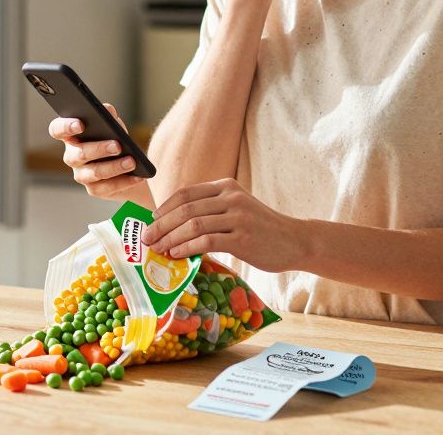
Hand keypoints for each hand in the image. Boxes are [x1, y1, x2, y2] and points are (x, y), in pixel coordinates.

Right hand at [48, 103, 145, 199]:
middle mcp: (72, 156)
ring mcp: (81, 174)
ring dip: (114, 167)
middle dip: (99, 149)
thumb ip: (108, 116)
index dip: (65, 127)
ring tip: (131, 162)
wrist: (130, 167)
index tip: (80, 125)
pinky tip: (136, 177)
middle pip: (79, 154)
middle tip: (117, 145)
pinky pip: (107, 187)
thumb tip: (107, 110)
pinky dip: (123, 181)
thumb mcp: (114, 125)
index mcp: (71, 136)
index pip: (57, 130)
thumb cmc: (116, 140)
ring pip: (94, 173)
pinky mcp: (94, 189)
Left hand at [142, 179, 297, 271]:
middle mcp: (231, 197)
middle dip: (161, 225)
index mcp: (226, 186)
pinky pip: (207, 241)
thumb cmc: (261, 229)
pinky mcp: (243, 237)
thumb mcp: (236, 210)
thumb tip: (173, 226)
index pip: (186, 193)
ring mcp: (238, 216)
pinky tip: (177, 255)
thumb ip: (211, 211)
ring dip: (170, 238)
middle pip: (185, 209)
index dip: (164, 207)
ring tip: (159, 250)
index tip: (151, 221)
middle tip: (147, 239)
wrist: (295, 241)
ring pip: (193, 224)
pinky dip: (187, 247)